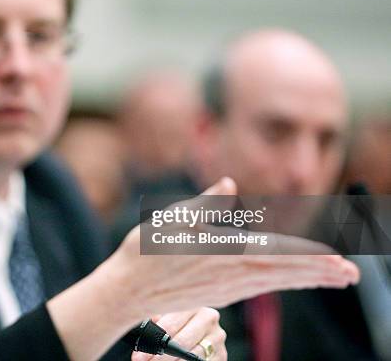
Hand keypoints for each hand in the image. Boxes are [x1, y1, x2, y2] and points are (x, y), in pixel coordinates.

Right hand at [48, 177, 358, 360]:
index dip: (308, 258)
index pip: (275, 255)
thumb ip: (204, 203)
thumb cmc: (144, 252)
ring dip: (308, 280)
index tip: (336, 259)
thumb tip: (229, 184)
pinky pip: (261, 288)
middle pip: (284, 274)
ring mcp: (226, 287)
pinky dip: (285, 284)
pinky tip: (293, 281)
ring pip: (276, 283)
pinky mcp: (220, 294)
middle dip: (320, 273)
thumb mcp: (170, 219)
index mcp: (221, 253)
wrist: (127, 290)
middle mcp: (230, 274)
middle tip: (351, 275)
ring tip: (335, 279)